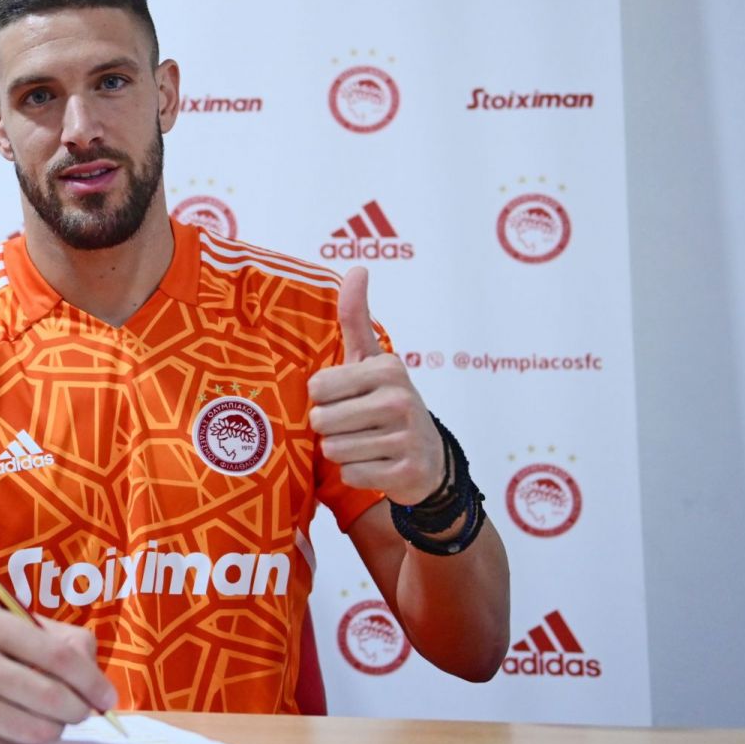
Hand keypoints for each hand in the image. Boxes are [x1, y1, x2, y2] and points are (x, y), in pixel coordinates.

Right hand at [0, 601, 117, 743]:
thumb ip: (49, 636)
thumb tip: (91, 669)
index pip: (56, 655)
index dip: (90, 680)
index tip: (107, 696)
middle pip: (49, 697)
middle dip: (78, 710)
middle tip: (83, 712)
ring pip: (32, 731)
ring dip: (53, 729)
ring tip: (49, 719)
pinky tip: (16, 729)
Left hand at [307, 267, 444, 504]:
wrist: (428, 459)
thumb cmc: (386, 402)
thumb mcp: (372, 360)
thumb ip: (356, 317)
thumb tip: (357, 268)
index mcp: (387, 368)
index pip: (317, 388)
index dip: (323, 398)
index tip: (346, 398)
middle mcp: (399, 399)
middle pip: (321, 421)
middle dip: (330, 428)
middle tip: (354, 425)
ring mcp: (405, 437)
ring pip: (334, 450)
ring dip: (343, 452)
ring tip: (366, 444)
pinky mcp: (406, 472)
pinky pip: (351, 475)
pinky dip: (358, 474)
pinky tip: (377, 465)